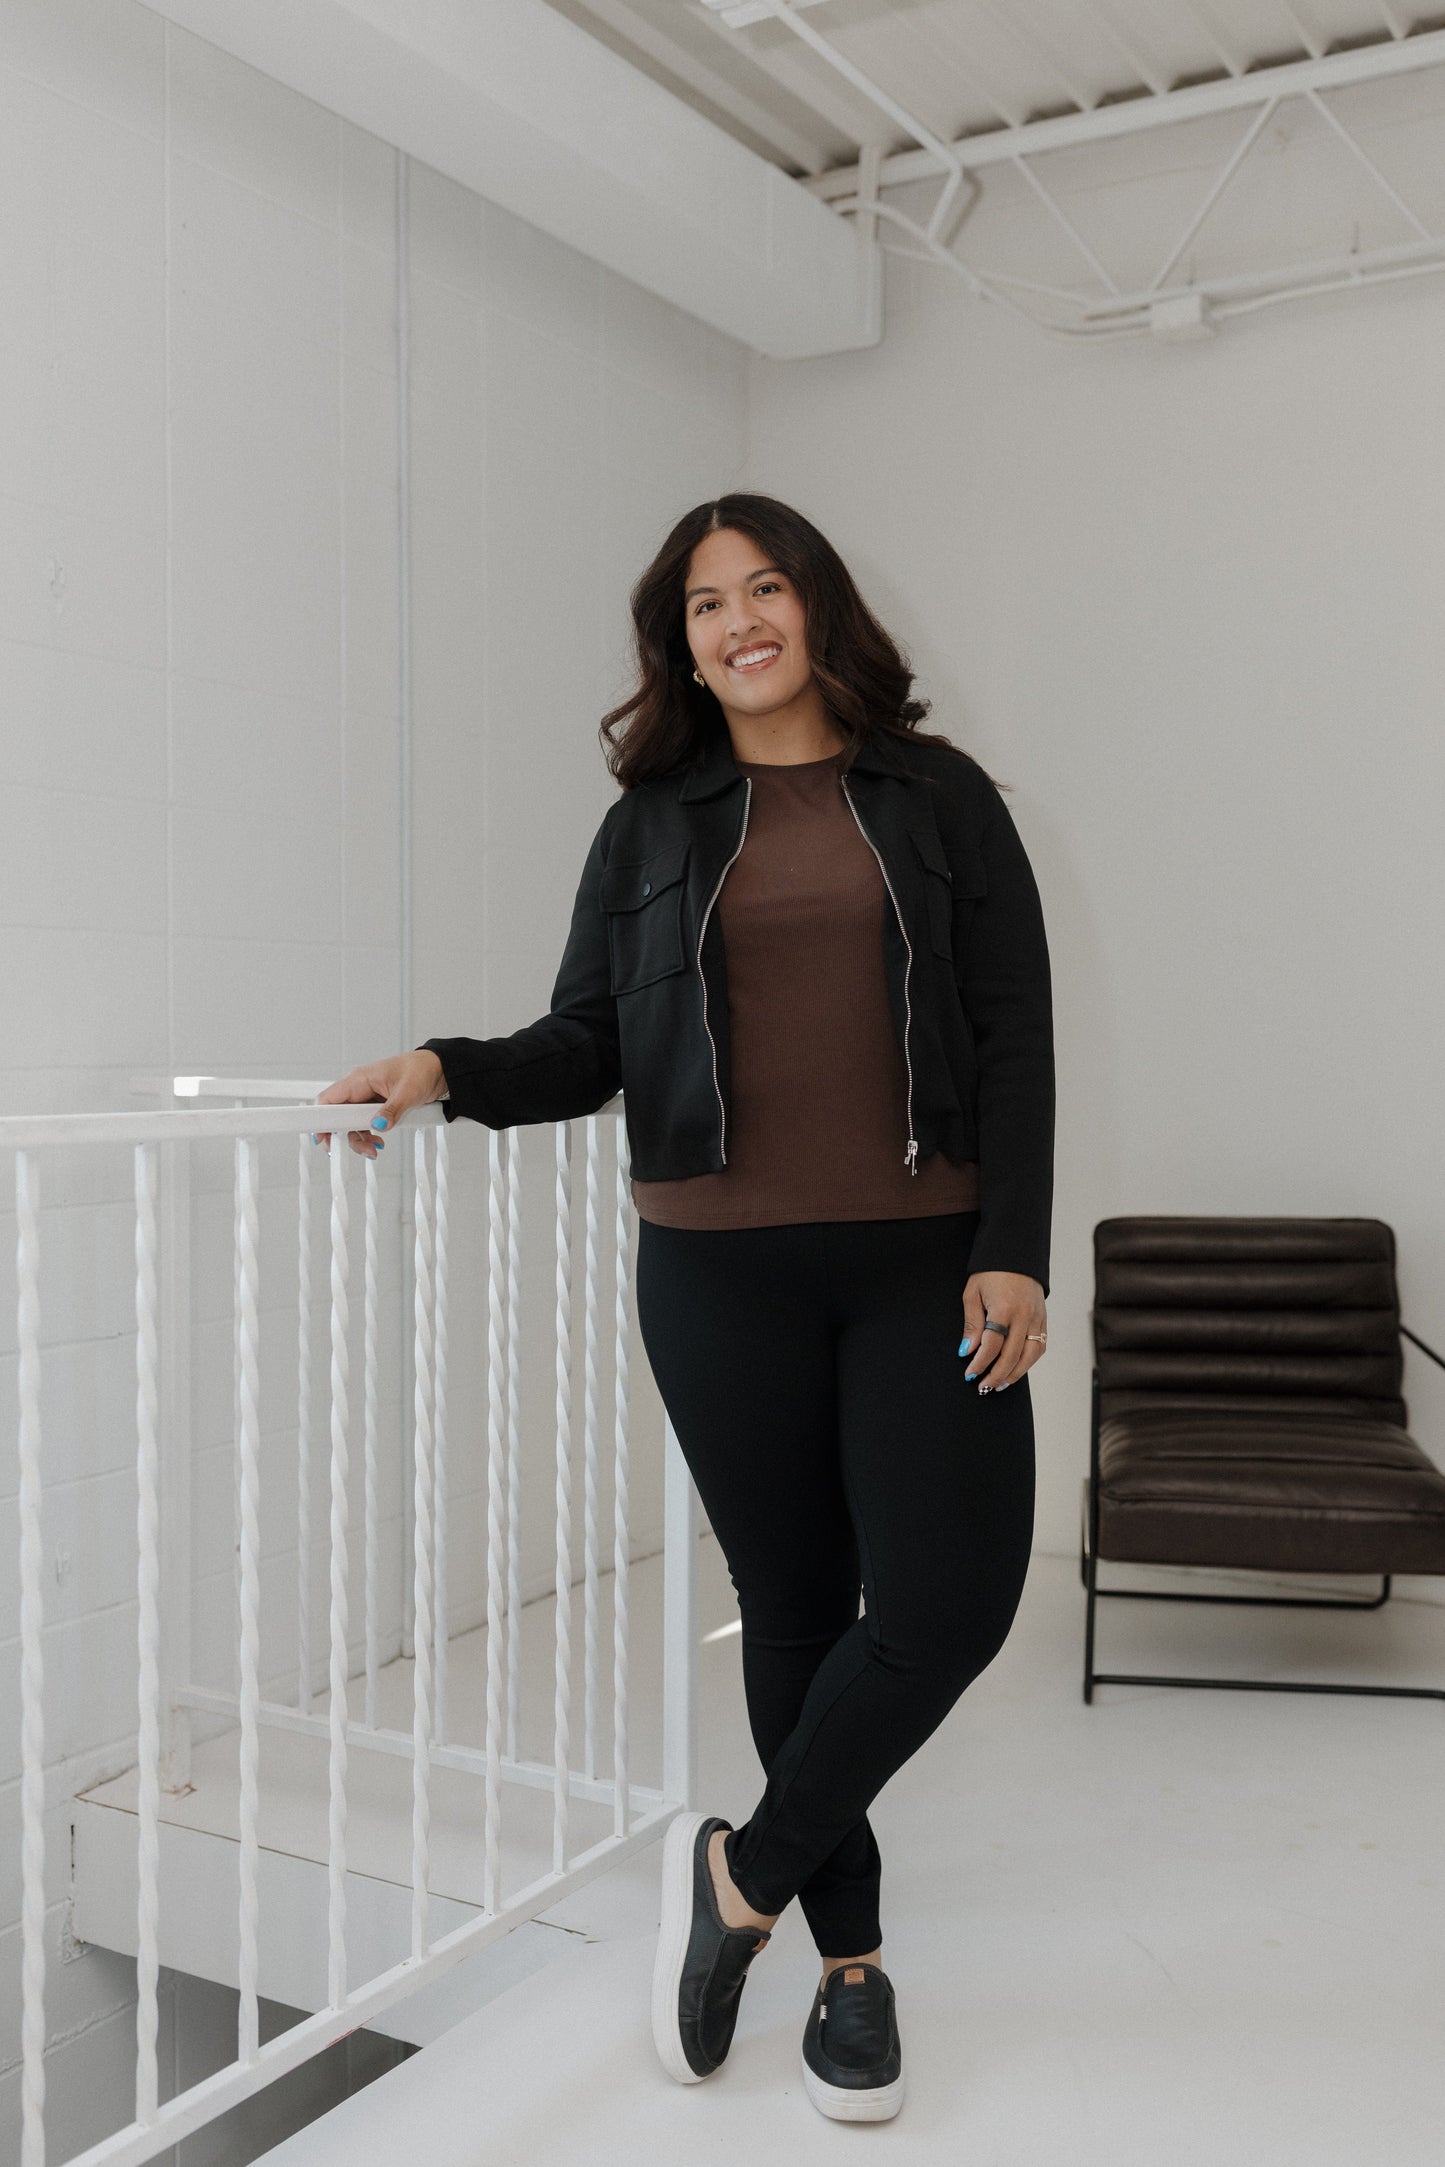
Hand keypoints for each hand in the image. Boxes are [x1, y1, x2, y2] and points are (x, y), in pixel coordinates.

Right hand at [313, 1051, 446, 1157]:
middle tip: (359, 1148)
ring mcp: (366, 1099)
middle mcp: (359, 1089)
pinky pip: (363, 1125)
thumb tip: (378, 1125)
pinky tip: (379, 1142)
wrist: (438, 1070)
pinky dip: (369, 1136)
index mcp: (359, 1079)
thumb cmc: (421, 1070)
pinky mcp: (376, 1108)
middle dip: (345, 1135)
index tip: (322, 1137)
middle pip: (338, 1117)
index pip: (329, 1099)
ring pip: (350, 1125)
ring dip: (359, 1139)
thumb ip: (392, 1110)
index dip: (321, 1119)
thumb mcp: (408, 1091)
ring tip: (375, 1148)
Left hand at [960, 1270, 1046, 1392]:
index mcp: (1004, 1308)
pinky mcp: (1044, 1319)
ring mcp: (1037, 1318)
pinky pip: (1040, 1347)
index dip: (980, 1363)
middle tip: (983, 1387)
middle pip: (1012, 1355)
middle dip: (996, 1375)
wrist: (1016, 1253)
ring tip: (1000, 1385)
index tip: (969, 1373)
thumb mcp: (973, 1293)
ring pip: (1030, 1356)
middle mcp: (1024, 1316)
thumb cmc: (991, 1272)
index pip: (992, 1345)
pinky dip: (1029, 1362)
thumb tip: (967, 1350)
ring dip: (1015, 1374)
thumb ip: (972, 1324)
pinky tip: (1016, 1369)